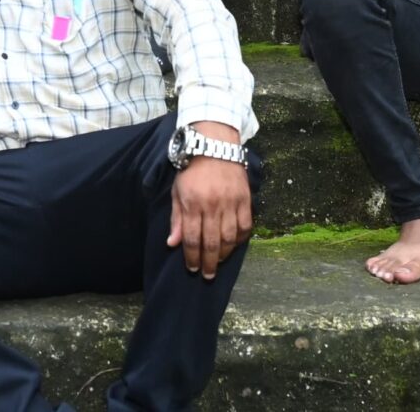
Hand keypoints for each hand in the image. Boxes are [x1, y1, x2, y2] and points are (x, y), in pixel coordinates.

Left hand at [168, 132, 253, 278]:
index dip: (192, 257)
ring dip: (225, 255)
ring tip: (219, 263)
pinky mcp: (245, 199)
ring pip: (230, 238)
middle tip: (207, 275)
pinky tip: (234, 246)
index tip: (192, 268)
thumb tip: (173, 244)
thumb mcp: (177, 191)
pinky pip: (245, 226)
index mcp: (193, 203)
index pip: (192, 238)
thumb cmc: (191, 169)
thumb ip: (176, 219)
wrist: (214, 145)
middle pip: (212, 243)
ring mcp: (231, 203)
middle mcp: (213, 205)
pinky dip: (241, 239)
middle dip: (209, 263)